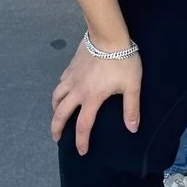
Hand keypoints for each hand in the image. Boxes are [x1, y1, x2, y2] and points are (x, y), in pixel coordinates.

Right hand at [51, 39, 141, 154]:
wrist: (108, 35)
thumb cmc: (122, 61)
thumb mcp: (132, 86)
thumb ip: (131, 108)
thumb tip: (132, 129)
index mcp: (92, 98)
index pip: (83, 125)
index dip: (81, 141)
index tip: (81, 151)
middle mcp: (77, 90)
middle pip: (61, 113)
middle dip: (57, 128)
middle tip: (57, 138)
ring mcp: (72, 77)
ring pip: (56, 96)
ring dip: (54, 109)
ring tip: (56, 116)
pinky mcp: (71, 66)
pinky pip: (60, 83)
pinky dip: (59, 92)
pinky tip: (62, 92)